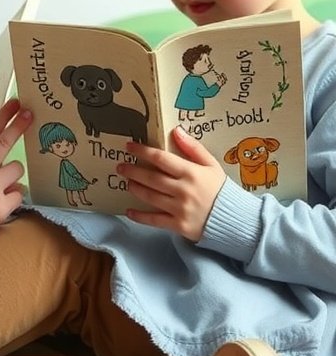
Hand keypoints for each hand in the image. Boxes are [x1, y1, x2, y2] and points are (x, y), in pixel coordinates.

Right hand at [0, 98, 31, 244]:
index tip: (15, 103)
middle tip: (30, 114)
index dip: (3, 116)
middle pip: (5, 143)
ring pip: (16, 170)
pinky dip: (13, 196)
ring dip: (12, 174)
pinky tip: (1, 201)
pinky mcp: (0, 209)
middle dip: (19, 126)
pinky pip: (18, 194)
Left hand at [117, 125, 225, 240]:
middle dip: (133, 170)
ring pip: (150, 197)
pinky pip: (154, 221)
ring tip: (127, 182)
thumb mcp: (211, 164)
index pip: (161, 159)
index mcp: (191, 173)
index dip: (143, 151)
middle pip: (151, 178)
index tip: (130, 146)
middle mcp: (183, 190)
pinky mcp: (178, 225)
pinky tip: (129, 211)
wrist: (234, 220)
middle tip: (121, 166)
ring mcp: (179, 209)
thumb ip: (193, 148)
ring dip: (135, 188)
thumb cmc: (221, 189)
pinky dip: (140, 216)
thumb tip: (176, 130)